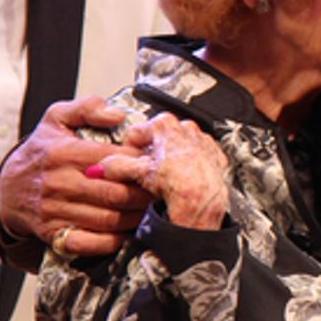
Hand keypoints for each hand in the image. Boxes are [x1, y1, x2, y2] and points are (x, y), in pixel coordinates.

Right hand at [0, 96, 152, 257]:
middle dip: (144, 194)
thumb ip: (88, 108)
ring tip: (150, 211)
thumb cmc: (41, 152)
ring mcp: (56, 211)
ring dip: (135, 218)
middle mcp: (60, 183)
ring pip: (108, 220)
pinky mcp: (54, 233)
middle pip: (115, 194)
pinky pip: (89, 243)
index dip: (140, 163)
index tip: (156, 164)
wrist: (9, 187)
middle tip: (160, 191)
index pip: (114, 160)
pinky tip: (127, 232)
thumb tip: (117, 115)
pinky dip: (112, 241)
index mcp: (65, 153)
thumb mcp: (57, 118)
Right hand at [95, 112, 227, 230]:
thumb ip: (118, 165)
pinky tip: (184, 181)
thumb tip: (104, 167)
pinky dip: (191, 167)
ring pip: (180, 147)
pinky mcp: (216, 157)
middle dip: (151, 153)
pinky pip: (199, 158)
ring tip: (165, 178)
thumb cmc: (177, 181)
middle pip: (160, 138)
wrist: (204, 196)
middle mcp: (186, 128)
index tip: (126, 159)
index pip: (136, 131)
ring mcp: (203, 142)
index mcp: (164, 124)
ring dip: (171, 159)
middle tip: (145, 170)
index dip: (128, 147)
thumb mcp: (139, 172)